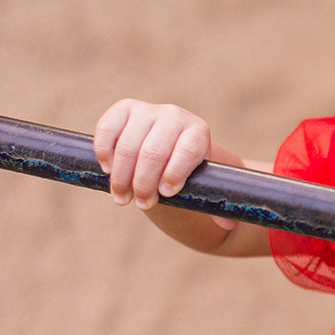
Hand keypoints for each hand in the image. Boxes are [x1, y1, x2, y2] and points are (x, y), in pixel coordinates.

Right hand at [93, 99, 228, 224]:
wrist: (169, 146)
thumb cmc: (186, 171)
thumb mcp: (202, 184)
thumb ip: (216, 205)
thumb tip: (229, 224)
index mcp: (198, 132)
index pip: (187, 151)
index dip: (174, 175)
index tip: (165, 194)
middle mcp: (174, 116)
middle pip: (153, 152)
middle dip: (144, 183)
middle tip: (142, 204)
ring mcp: (147, 110)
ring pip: (129, 145)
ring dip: (122, 176)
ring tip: (122, 198)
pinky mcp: (124, 109)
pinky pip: (107, 128)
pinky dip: (105, 152)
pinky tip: (107, 171)